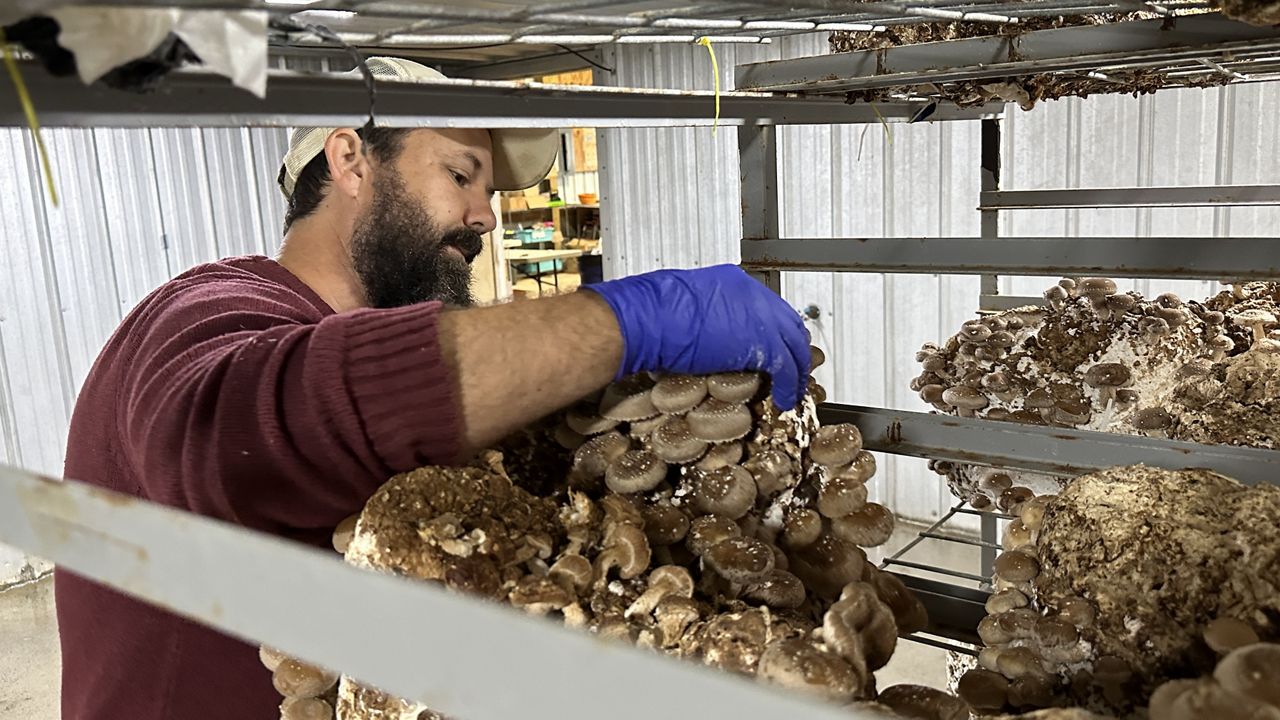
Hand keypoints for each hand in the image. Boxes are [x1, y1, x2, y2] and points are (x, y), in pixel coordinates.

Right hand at [583, 265, 810, 409]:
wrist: (646, 319)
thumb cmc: (649, 312)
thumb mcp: (684, 306)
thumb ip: (707, 316)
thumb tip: (708, 332)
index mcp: (734, 282)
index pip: (768, 308)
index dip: (773, 331)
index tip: (773, 347)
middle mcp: (752, 294)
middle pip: (788, 323)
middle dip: (792, 348)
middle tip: (791, 368)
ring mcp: (760, 316)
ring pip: (794, 345)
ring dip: (795, 369)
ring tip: (790, 388)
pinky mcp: (761, 343)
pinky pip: (786, 366)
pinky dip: (788, 385)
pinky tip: (784, 398)